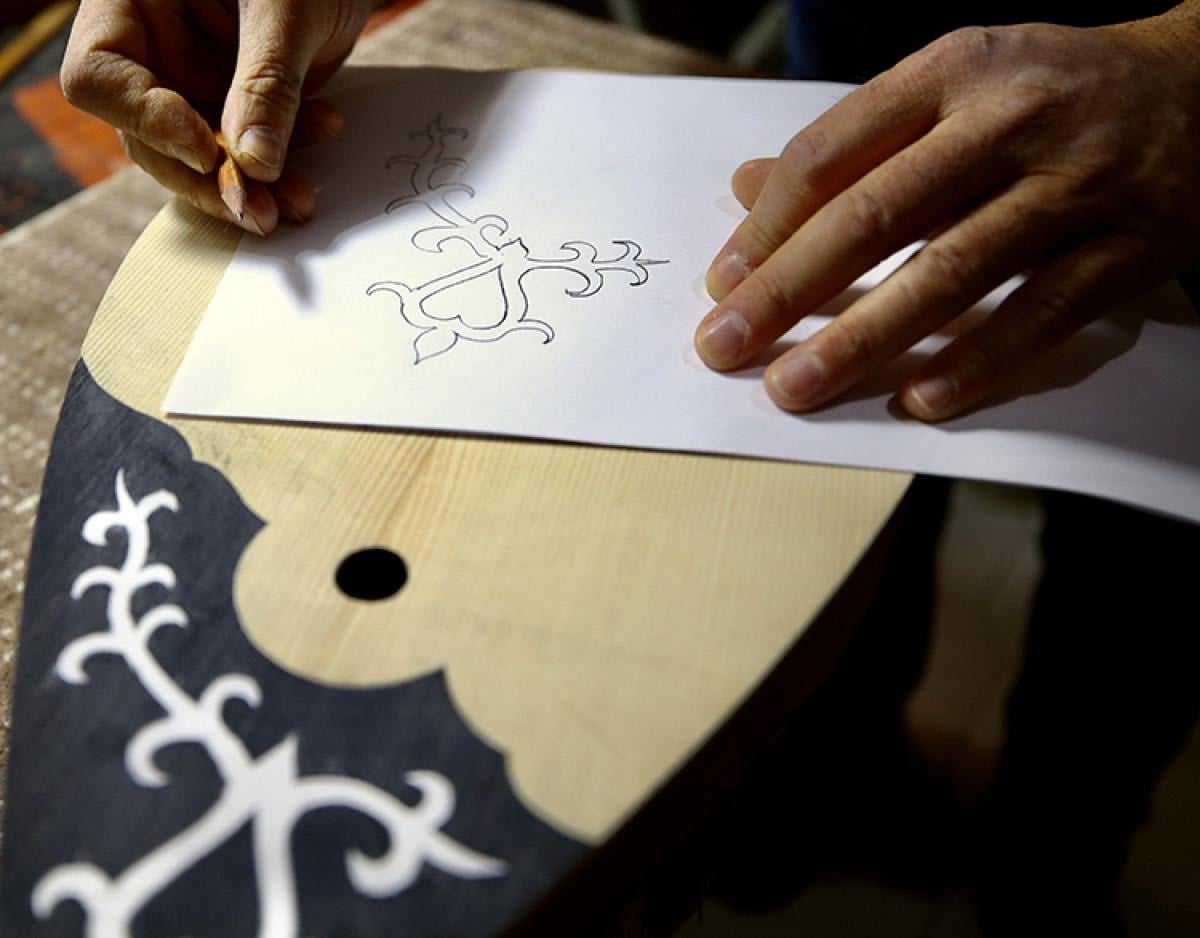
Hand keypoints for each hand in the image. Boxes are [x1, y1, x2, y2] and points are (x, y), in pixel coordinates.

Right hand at [61, 0, 370, 234]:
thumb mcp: (287, 10)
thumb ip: (265, 82)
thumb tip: (253, 163)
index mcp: (134, 0)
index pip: (99, 74)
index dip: (146, 120)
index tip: (205, 151)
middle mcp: (155, 41)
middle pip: (148, 133)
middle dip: (208, 179)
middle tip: (259, 211)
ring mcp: (195, 73)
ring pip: (200, 154)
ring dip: (253, 184)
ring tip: (300, 199)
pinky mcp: (237, 97)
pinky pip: (245, 147)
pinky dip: (282, 160)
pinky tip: (325, 135)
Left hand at [695, 8, 1199, 419]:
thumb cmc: (1052, 93)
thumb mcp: (952, 88)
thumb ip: (855, 140)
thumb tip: (748, 187)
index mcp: (953, 71)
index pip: (833, 150)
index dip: (768, 225)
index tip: (722, 284)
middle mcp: (1010, 120)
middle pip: (876, 214)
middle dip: (788, 290)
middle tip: (726, 346)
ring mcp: (1076, 184)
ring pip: (951, 270)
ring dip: (863, 338)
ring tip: (796, 386)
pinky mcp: (1132, 246)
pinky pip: (1041, 313)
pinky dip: (977, 360)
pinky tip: (920, 399)